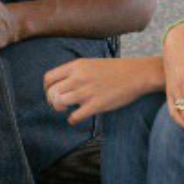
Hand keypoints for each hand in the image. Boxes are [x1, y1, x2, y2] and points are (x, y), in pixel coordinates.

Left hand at [43, 57, 159, 124]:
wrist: (136, 74)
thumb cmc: (115, 69)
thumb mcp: (90, 63)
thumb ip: (75, 72)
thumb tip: (62, 84)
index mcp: (76, 65)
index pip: (49, 78)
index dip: (46, 88)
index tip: (51, 93)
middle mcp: (78, 77)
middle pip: (52, 92)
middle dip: (51, 101)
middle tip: (58, 105)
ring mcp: (86, 91)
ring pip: (60, 102)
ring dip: (60, 109)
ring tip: (67, 110)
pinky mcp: (96, 105)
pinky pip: (75, 116)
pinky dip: (72, 120)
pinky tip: (76, 119)